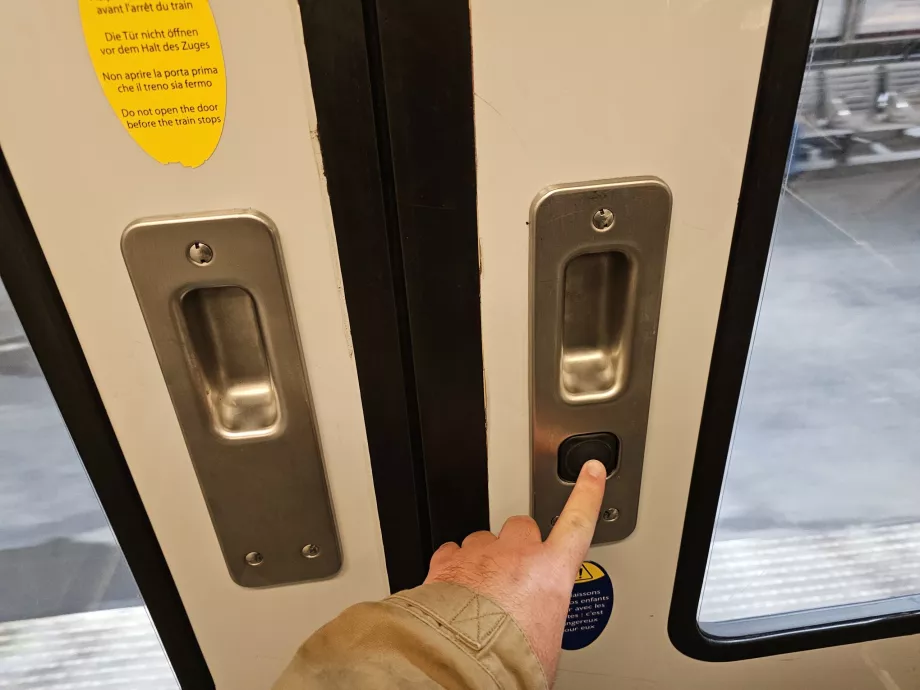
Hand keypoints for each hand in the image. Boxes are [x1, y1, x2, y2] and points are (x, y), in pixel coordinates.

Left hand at [424, 459, 606, 681]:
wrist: (460, 662)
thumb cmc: (509, 662)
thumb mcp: (548, 645)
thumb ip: (547, 619)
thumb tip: (541, 636)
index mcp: (550, 573)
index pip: (577, 522)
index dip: (587, 493)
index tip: (591, 472)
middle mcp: (515, 555)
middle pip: (522, 528)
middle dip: (519, 545)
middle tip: (514, 578)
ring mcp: (479, 555)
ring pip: (483, 540)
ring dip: (484, 558)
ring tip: (481, 593)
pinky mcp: (447, 563)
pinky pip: (452, 552)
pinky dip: (453, 566)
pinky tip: (453, 588)